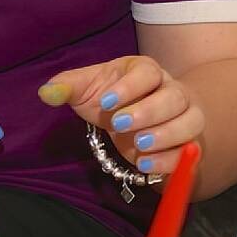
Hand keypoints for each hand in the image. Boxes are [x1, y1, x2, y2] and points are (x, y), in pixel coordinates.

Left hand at [37, 55, 203, 177]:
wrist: (139, 118)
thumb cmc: (112, 98)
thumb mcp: (87, 89)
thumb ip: (67, 87)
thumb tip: (45, 92)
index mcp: (147, 71)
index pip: (148, 73)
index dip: (129, 87)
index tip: (105, 102)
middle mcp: (173, 90)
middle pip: (175, 97)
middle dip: (149, 111)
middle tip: (119, 125)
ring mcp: (185, 116)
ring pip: (191, 121)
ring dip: (167, 134)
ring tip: (138, 145)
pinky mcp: (188, 143)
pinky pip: (189, 151)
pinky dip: (171, 160)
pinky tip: (145, 165)